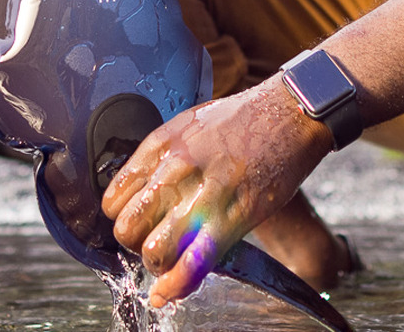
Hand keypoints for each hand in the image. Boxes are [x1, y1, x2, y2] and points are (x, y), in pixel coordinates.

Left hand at [100, 79, 333, 308]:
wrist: (290, 113)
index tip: (139, 222)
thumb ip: (163, 158)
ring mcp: (203, 195)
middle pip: (127, 229)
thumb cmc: (242, 120)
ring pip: (154, 252)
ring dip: (159, 264)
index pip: (113, 198)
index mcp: (160, 145)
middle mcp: (175, 170)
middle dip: (136, 244)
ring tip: (172, 258)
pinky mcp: (233, 218)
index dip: (123, 218)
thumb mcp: (189, 125)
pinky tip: (171, 290)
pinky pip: (194, 264)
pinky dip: (178, 285)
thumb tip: (144, 190)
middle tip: (155, 241)